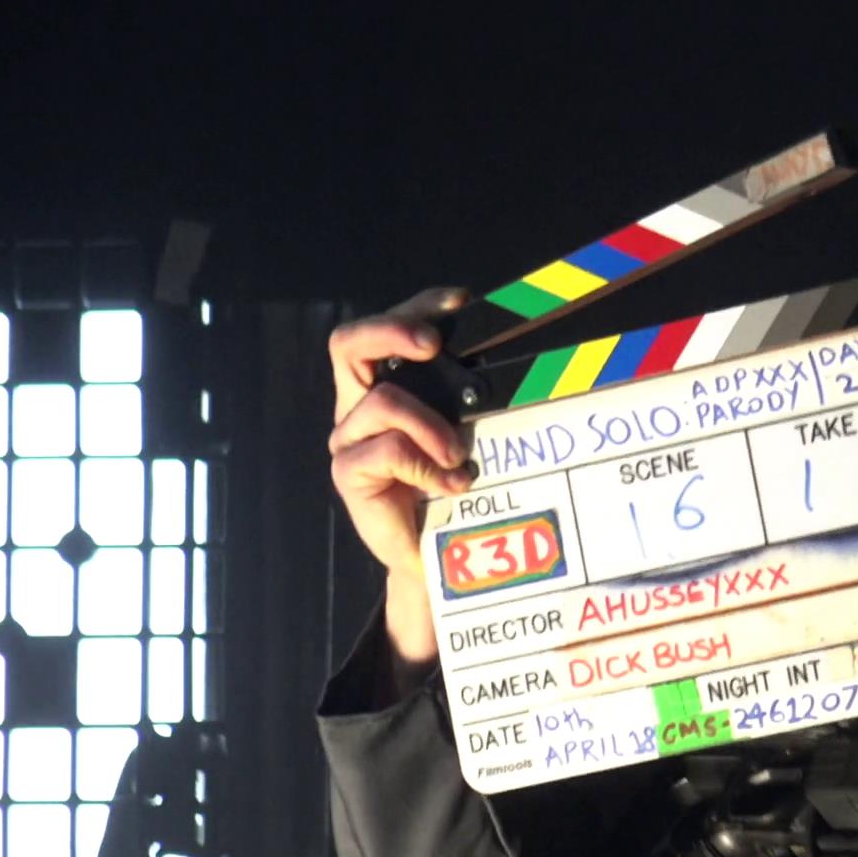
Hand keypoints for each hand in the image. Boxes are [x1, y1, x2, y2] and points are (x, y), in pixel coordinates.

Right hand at [327, 287, 472, 671]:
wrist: (436, 555)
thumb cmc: (455, 485)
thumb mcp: (465, 430)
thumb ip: (466, 396)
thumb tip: (508, 360)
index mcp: (383, 384)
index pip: (384, 329)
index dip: (417, 306)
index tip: (461, 300)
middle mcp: (357, 405)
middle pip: (349, 344)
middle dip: (393, 330)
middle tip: (434, 345)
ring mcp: (348, 439)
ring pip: (385, 401)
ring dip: (431, 425)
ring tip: (458, 455)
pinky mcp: (349, 474)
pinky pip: (388, 450)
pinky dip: (427, 465)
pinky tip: (452, 484)